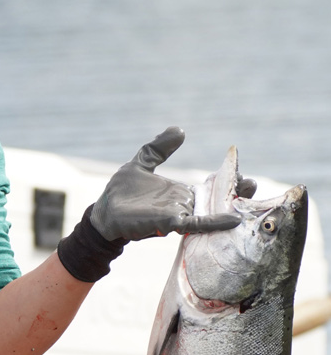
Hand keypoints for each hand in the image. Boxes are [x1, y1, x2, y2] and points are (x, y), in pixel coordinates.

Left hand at [90, 127, 241, 240]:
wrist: (104, 212)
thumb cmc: (122, 192)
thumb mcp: (142, 164)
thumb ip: (159, 148)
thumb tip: (180, 130)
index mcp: (179, 192)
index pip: (210, 187)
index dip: (228, 179)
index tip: (241, 170)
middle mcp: (183, 205)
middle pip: (216, 200)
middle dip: (237, 193)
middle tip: (251, 183)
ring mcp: (178, 214)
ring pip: (211, 211)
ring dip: (231, 206)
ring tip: (249, 195)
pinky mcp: (170, 223)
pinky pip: (196, 224)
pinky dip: (214, 222)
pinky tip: (232, 219)